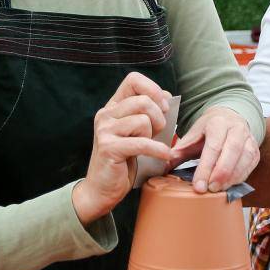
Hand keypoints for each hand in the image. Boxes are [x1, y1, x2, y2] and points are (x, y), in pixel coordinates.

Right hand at [72, 72, 173, 224]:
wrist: (102, 190)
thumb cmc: (123, 161)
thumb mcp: (137, 133)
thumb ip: (149, 114)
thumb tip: (167, 98)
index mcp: (112, 107)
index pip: (133, 80)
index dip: (153, 89)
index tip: (163, 107)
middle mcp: (105, 115)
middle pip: (143, 100)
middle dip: (159, 117)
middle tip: (159, 133)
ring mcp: (105, 130)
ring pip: (143, 120)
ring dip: (154, 136)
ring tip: (151, 147)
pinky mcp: (109, 147)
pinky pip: (142, 143)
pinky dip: (158, 150)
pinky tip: (163, 156)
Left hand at [169, 106, 259, 193]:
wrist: (229, 117)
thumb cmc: (208, 130)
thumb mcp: (193, 135)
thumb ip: (180, 150)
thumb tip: (163, 166)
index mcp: (217, 123)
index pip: (213, 147)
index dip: (205, 168)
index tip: (198, 186)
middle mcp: (236, 128)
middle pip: (232, 152)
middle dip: (220, 174)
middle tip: (209, 190)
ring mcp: (248, 139)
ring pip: (244, 159)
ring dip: (232, 177)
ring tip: (218, 191)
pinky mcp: (255, 149)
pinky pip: (250, 165)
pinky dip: (240, 177)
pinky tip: (229, 186)